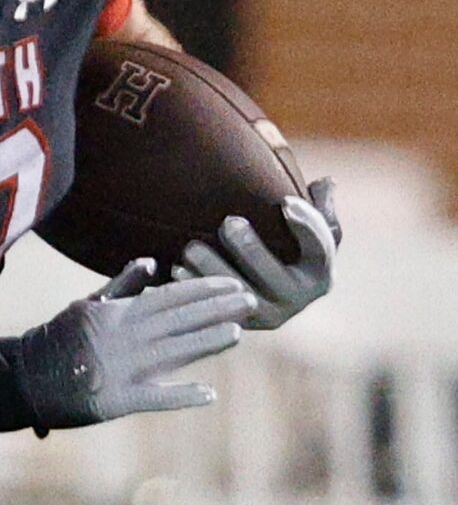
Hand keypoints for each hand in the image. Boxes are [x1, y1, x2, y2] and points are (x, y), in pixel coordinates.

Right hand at [0, 260, 253, 434]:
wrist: (23, 379)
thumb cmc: (56, 340)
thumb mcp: (85, 306)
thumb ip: (120, 287)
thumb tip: (150, 262)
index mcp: (115, 313)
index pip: (167, 296)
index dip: (203, 289)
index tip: (233, 283)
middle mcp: (121, 338)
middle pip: (177, 320)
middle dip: (216, 308)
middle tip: (251, 299)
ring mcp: (119, 369)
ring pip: (172, 352)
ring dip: (206, 343)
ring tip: (237, 333)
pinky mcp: (115, 400)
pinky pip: (154, 398)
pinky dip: (180, 395)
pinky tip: (209, 394)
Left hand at [174, 179, 338, 330]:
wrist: (262, 288)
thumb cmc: (287, 247)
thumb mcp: (309, 230)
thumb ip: (317, 207)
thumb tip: (326, 182)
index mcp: (320, 272)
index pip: (321, 247)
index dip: (306, 225)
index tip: (285, 202)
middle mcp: (298, 299)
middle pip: (275, 276)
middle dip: (251, 249)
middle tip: (229, 221)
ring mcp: (268, 315)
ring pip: (240, 295)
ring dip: (214, 270)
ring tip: (192, 247)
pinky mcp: (236, 322)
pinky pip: (214, 309)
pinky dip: (194, 289)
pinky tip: (176, 270)